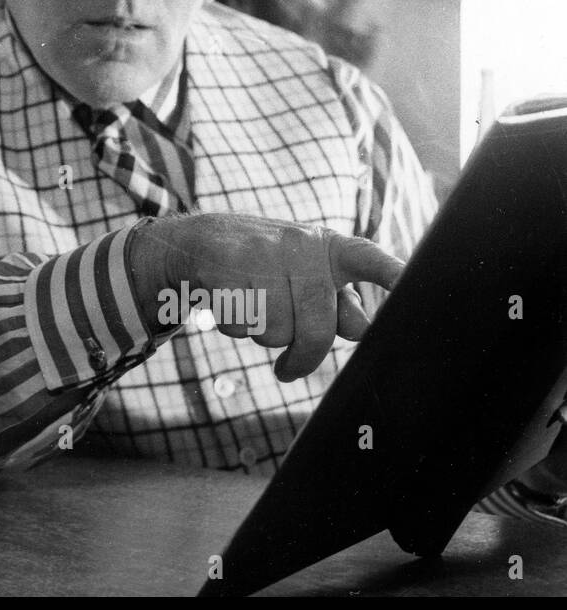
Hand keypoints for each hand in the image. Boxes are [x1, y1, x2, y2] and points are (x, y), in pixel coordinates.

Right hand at [132, 213, 404, 381]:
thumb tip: (361, 328)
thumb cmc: (263, 265)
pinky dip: (235, 328)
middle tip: (290, 368)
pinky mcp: (227, 269)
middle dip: (303, 357)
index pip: (371, 259)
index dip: (395, 276)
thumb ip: (336, 302)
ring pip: (276, 334)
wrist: (195, 241)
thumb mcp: (304, 273)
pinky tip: (229, 302)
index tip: (415, 288)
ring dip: (262, 336)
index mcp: (327, 248)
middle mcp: (300, 248)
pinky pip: (242, 326)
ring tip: (251, 308)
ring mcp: (262, 256)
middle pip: (318, 329)